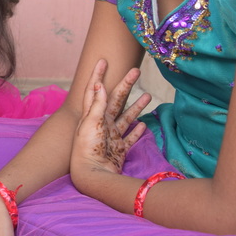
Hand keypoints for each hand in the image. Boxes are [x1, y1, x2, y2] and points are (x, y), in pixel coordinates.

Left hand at [70, 59, 150, 183]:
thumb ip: (97, 105)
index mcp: (92, 115)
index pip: (94, 90)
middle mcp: (101, 123)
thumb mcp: (91, 123)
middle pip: (115, 99)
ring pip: (126, 117)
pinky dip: (137, 130)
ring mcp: (111, 136)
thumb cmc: (88, 148)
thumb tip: (99, 84)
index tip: (103, 60)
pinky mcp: (119, 149)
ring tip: (148, 95)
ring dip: (136, 106)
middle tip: (136, 70)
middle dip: (125, 85)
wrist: (92, 174)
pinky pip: (130, 137)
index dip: (98, 75)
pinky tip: (144, 123)